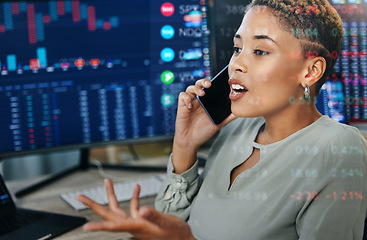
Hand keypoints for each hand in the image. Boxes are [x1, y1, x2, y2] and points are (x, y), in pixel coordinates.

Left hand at [77, 178, 194, 239]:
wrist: (183, 239)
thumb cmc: (176, 234)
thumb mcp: (167, 223)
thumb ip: (154, 216)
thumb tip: (141, 211)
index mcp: (137, 227)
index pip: (114, 226)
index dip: (99, 227)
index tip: (85, 227)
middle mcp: (133, 226)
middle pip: (108, 215)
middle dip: (94, 205)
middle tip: (80, 197)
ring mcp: (137, 223)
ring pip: (118, 209)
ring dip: (112, 195)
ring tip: (107, 182)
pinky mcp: (142, 220)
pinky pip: (133, 207)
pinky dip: (134, 197)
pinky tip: (137, 188)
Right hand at [172, 79, 235, 172]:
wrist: (191, 141)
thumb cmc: (203, 132)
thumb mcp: (218, 123)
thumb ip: (228, 117)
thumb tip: (239, 112)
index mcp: (207, 102)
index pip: (209, 88)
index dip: (213, 83)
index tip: (218, 84)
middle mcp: (198, 100)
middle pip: (200, 84)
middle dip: (204, 82)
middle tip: (209, 85)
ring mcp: (190, 102)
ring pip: (191, 88)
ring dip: (196, 88)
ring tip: (201, 94)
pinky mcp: (182, 106)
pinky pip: (182, 96)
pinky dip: (186, 98)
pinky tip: (190, 105)